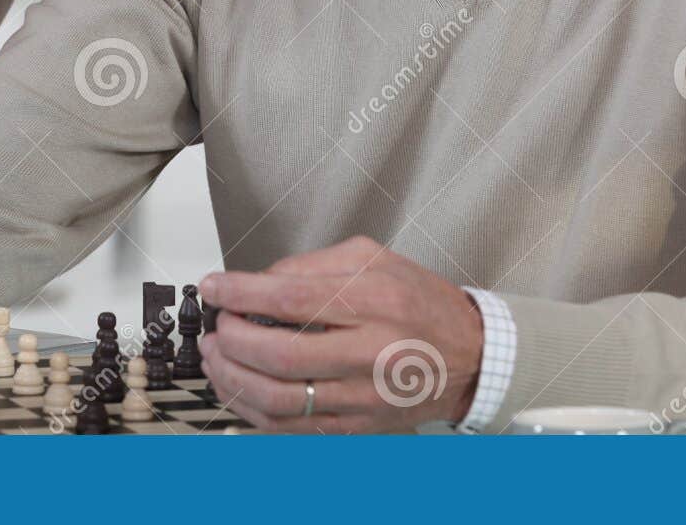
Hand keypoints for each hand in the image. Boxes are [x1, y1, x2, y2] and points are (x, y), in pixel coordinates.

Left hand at [199, 237, 482, 432]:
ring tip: (215, 357)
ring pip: (280, 399)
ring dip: (233, 379)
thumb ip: (312, 264)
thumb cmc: (420, 302)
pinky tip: (238, 388)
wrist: (470, 355)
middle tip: (215, 325)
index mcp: (373, 300)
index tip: (214, 286)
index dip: (240, 293)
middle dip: (231, 340)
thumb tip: (259, 282)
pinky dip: (254, 410)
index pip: (291, 298)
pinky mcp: (358, 426)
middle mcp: (371, 351)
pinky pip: (293, 427)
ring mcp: (364, 396)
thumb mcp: (373, 258)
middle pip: (280, 355)